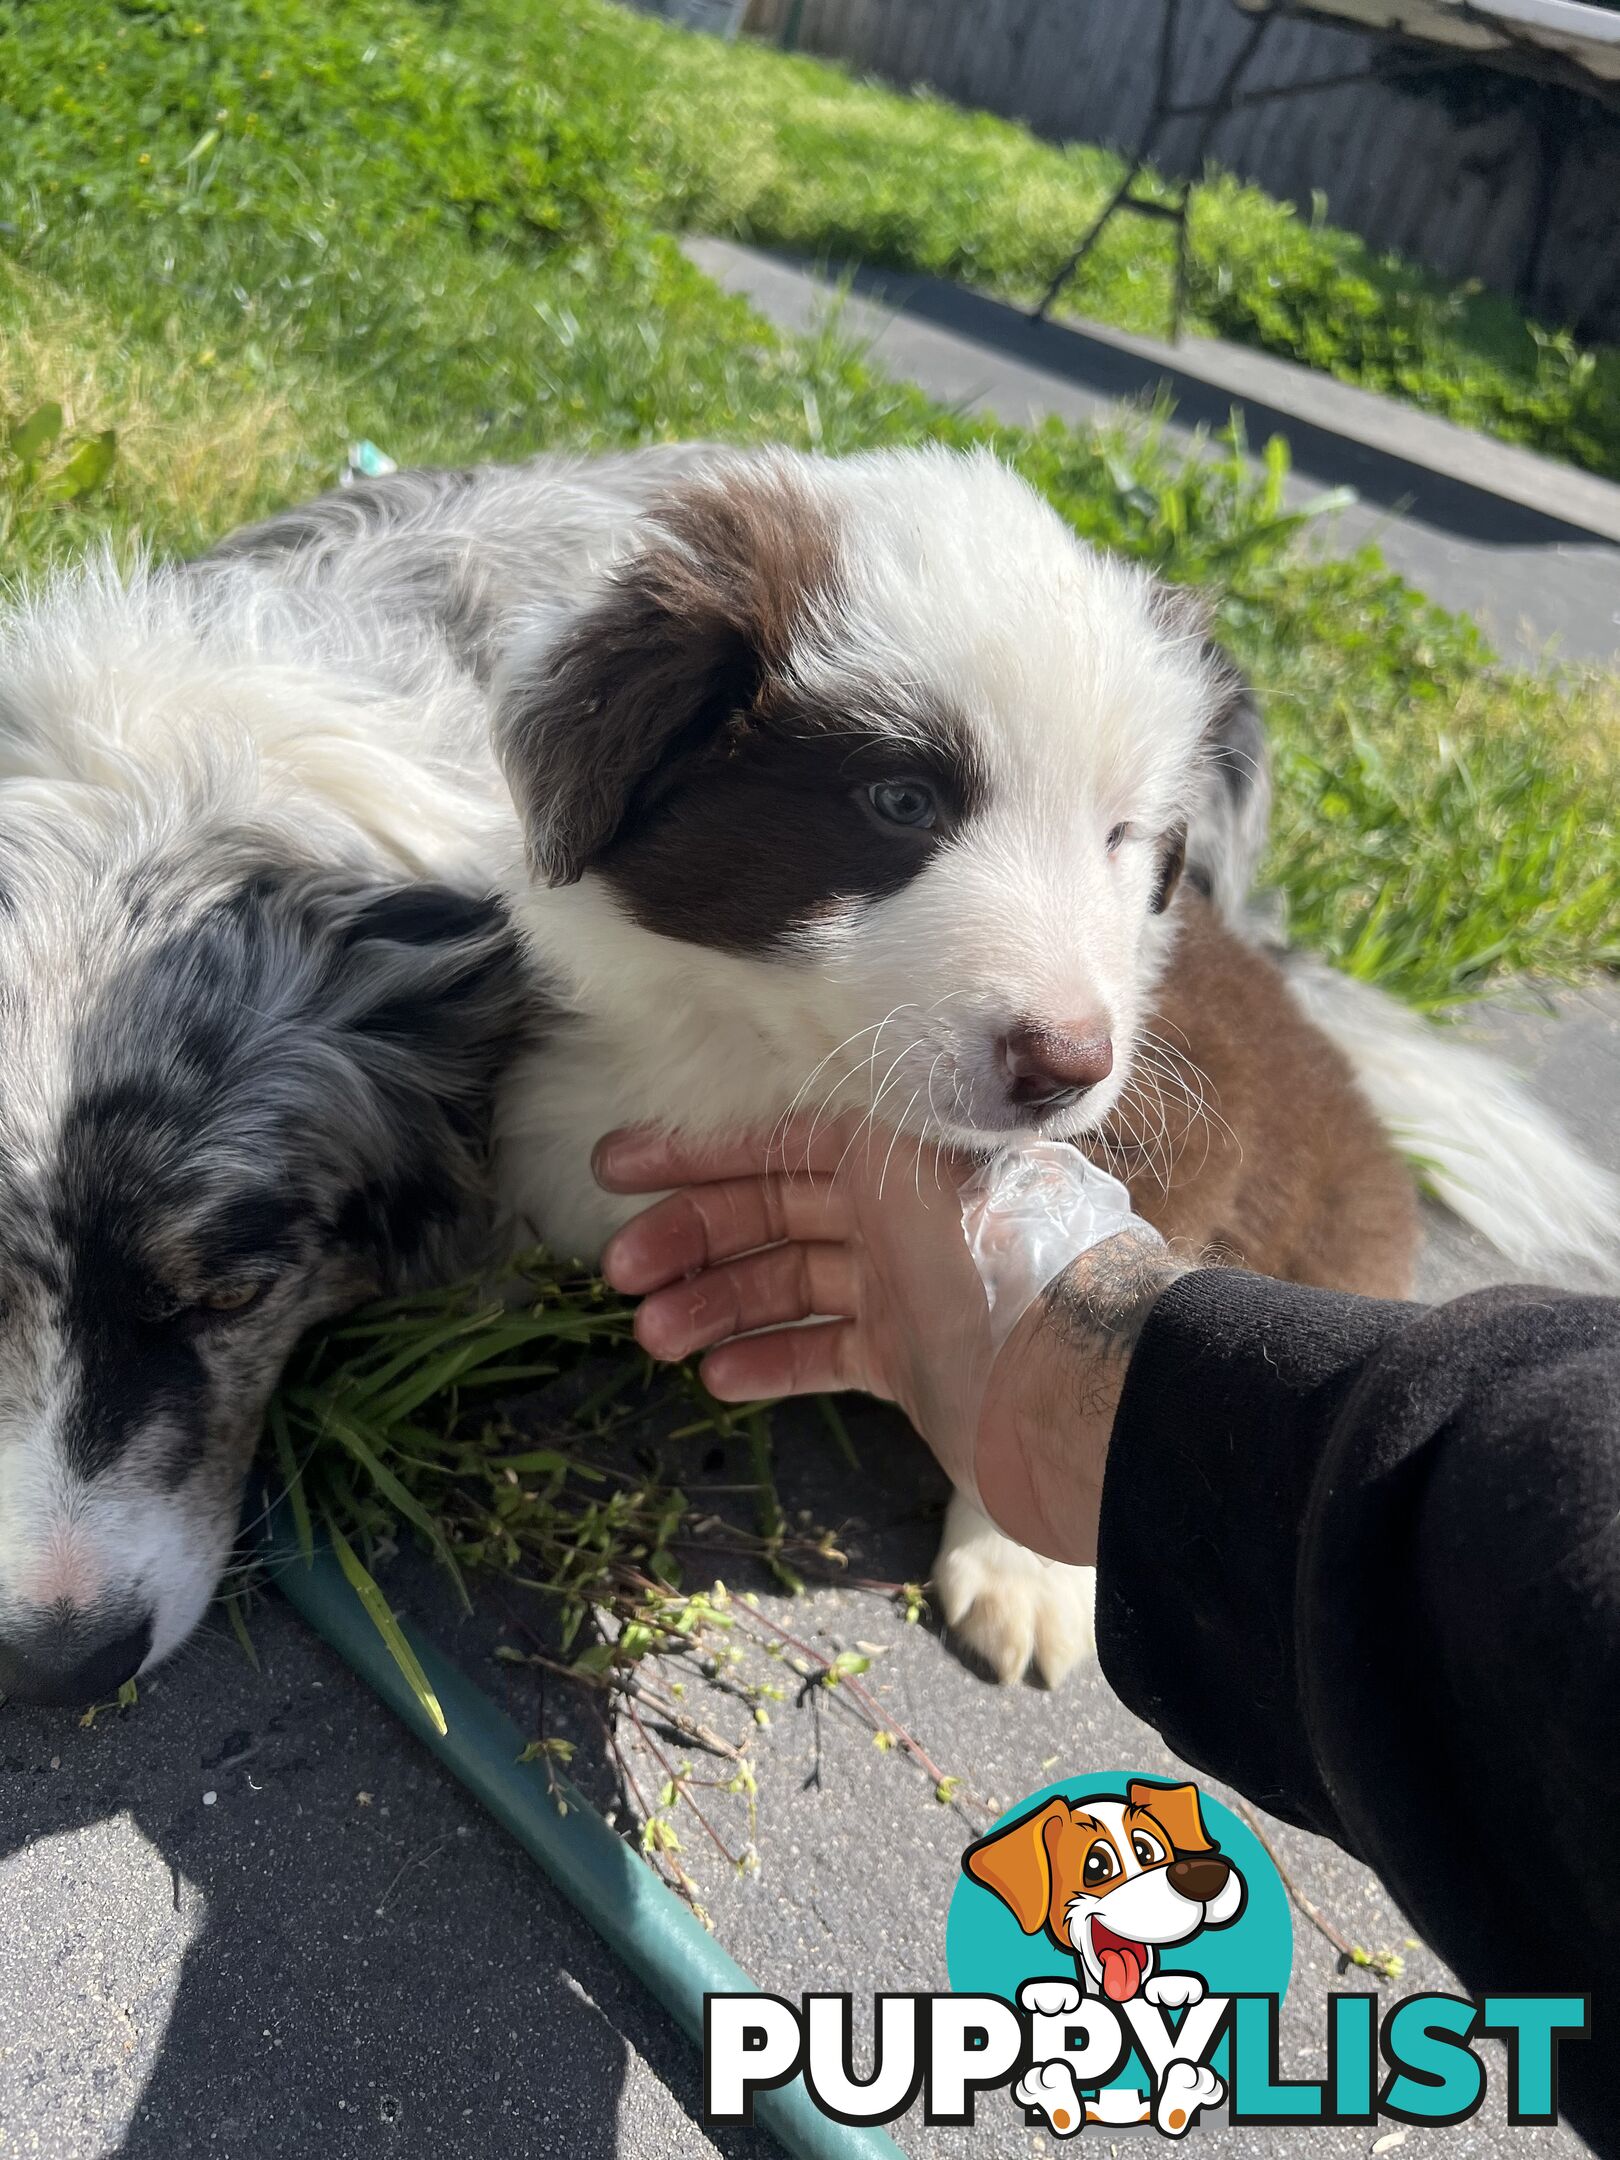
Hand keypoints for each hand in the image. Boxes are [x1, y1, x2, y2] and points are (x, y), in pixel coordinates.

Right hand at [593, 1117, 1180, 1566]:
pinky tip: (718, 1377)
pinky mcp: (918, 1361)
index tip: (613, 1171)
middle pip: (774, 1214)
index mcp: (904, 1155)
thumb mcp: (915, 1177)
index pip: (777, 1143)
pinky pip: (827, 1350)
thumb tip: (787, 1128)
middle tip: (619, 1275)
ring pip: (791, 1286)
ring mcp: (910, 1289)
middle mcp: (905, 1213)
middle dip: (692, 1239)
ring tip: (655, 1339)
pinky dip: (772, 1360)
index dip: (692, 1155)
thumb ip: (855, 1146)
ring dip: (718, 1307)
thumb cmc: (1001, 1275)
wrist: (1083, 1398)